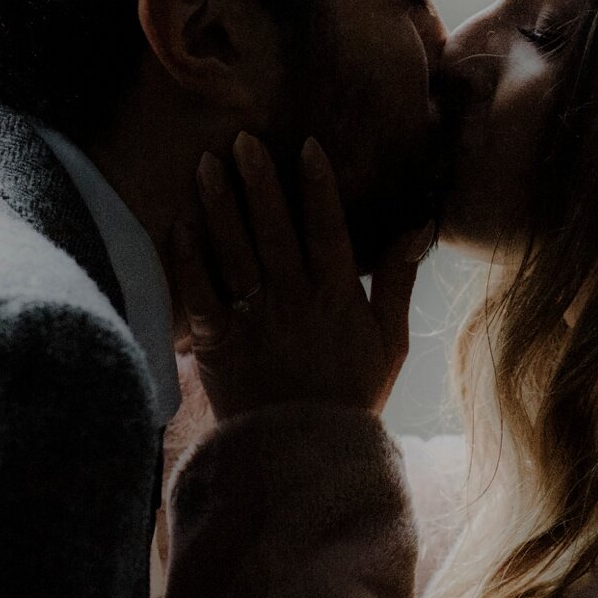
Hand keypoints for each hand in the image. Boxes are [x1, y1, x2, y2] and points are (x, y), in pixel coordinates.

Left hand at [170, 133, 426, 420]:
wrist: (304, 458)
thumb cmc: (352, 396)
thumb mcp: (391, 341)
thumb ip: (399, 281)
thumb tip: (418, 224)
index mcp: (339, 298)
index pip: (328, 229)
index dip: (318, 186)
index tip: (307, 145)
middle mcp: (295, 302)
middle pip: (275, 230)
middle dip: (259, 181)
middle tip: (243, 140)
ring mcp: (255, 321)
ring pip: (234, 251)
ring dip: (219, 205)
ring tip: (206, 164)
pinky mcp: (218, 344)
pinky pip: (199, 293)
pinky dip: (188, 257)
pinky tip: (179, 223)